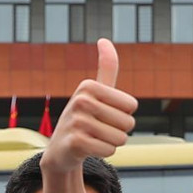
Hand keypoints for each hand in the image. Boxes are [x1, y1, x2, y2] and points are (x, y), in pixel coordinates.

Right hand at [42, 39, 137, 172]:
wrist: (61, 150)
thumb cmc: (85, 119)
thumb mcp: (95, 92)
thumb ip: (106, 68)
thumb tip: (104, 40)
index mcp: (88, 86)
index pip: (131, 105)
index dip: (123, 115)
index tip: (105, 115)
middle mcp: (81, 100)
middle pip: (128, 123)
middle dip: (118, 131)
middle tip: (99, 130)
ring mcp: (76, 122)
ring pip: (120, 139)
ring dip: (111, 143)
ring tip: (94, 139)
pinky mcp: (76, 143)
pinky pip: (109, 150)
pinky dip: (103, 153)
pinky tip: (89, 149)